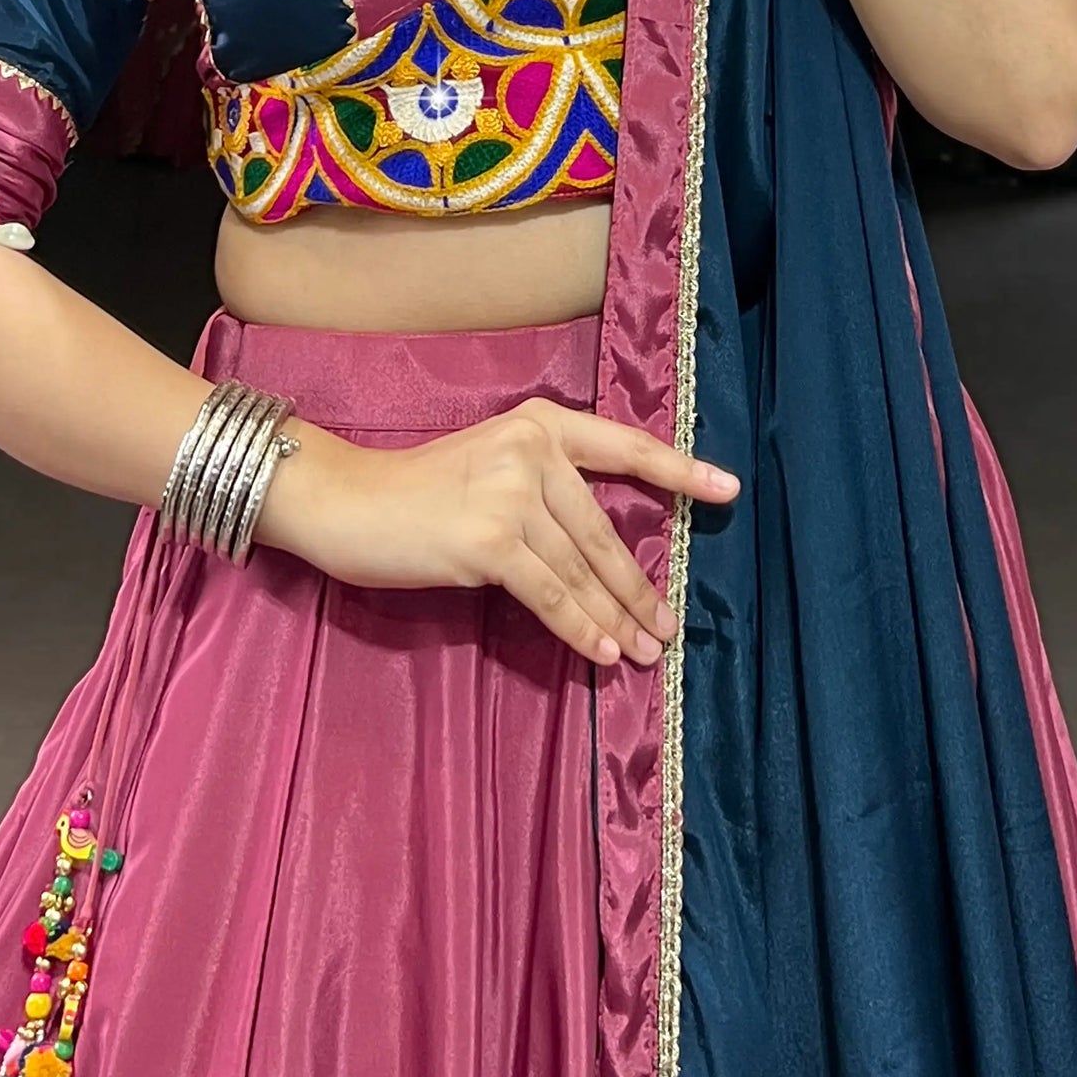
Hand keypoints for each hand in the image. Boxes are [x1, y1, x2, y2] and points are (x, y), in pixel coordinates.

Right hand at [263, 394, 739, 667]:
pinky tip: (599, 652)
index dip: (680, 472)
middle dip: (637, 588)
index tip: (729, 490)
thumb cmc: (418, 492)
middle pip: (604, 532)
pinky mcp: (489, 540)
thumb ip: (545, 493)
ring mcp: (512, 493)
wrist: (347, 502)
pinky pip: (550, 595)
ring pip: (581, 570)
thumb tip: (602, 561)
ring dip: (614, 618)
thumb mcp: (490, 468)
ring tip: (640, 653)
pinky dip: (578, 628)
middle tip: (665, 630)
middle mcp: (532, 450)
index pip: (624, 447)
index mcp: (540, 423)